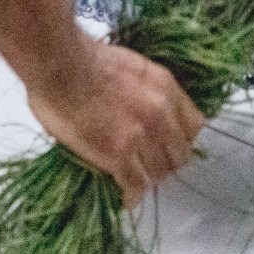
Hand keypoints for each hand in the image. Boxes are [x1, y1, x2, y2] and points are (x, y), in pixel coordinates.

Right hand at [28, 39, 203, 205]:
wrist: (60, 64)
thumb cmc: (82, 58)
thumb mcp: (131, 65)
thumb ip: (144, 90)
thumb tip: (139, 107)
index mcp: (165, 86)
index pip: (194, 124)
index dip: (182, 137)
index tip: (172, 143)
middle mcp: (160, 112)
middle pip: (180, 153)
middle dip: (167, 161)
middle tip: (154, 166)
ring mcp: (141, 136)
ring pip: (159, 172)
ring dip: (148, 178)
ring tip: (137, 181)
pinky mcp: (118, 155)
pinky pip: (135, 185)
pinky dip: (131, 194)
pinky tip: (126, 196)